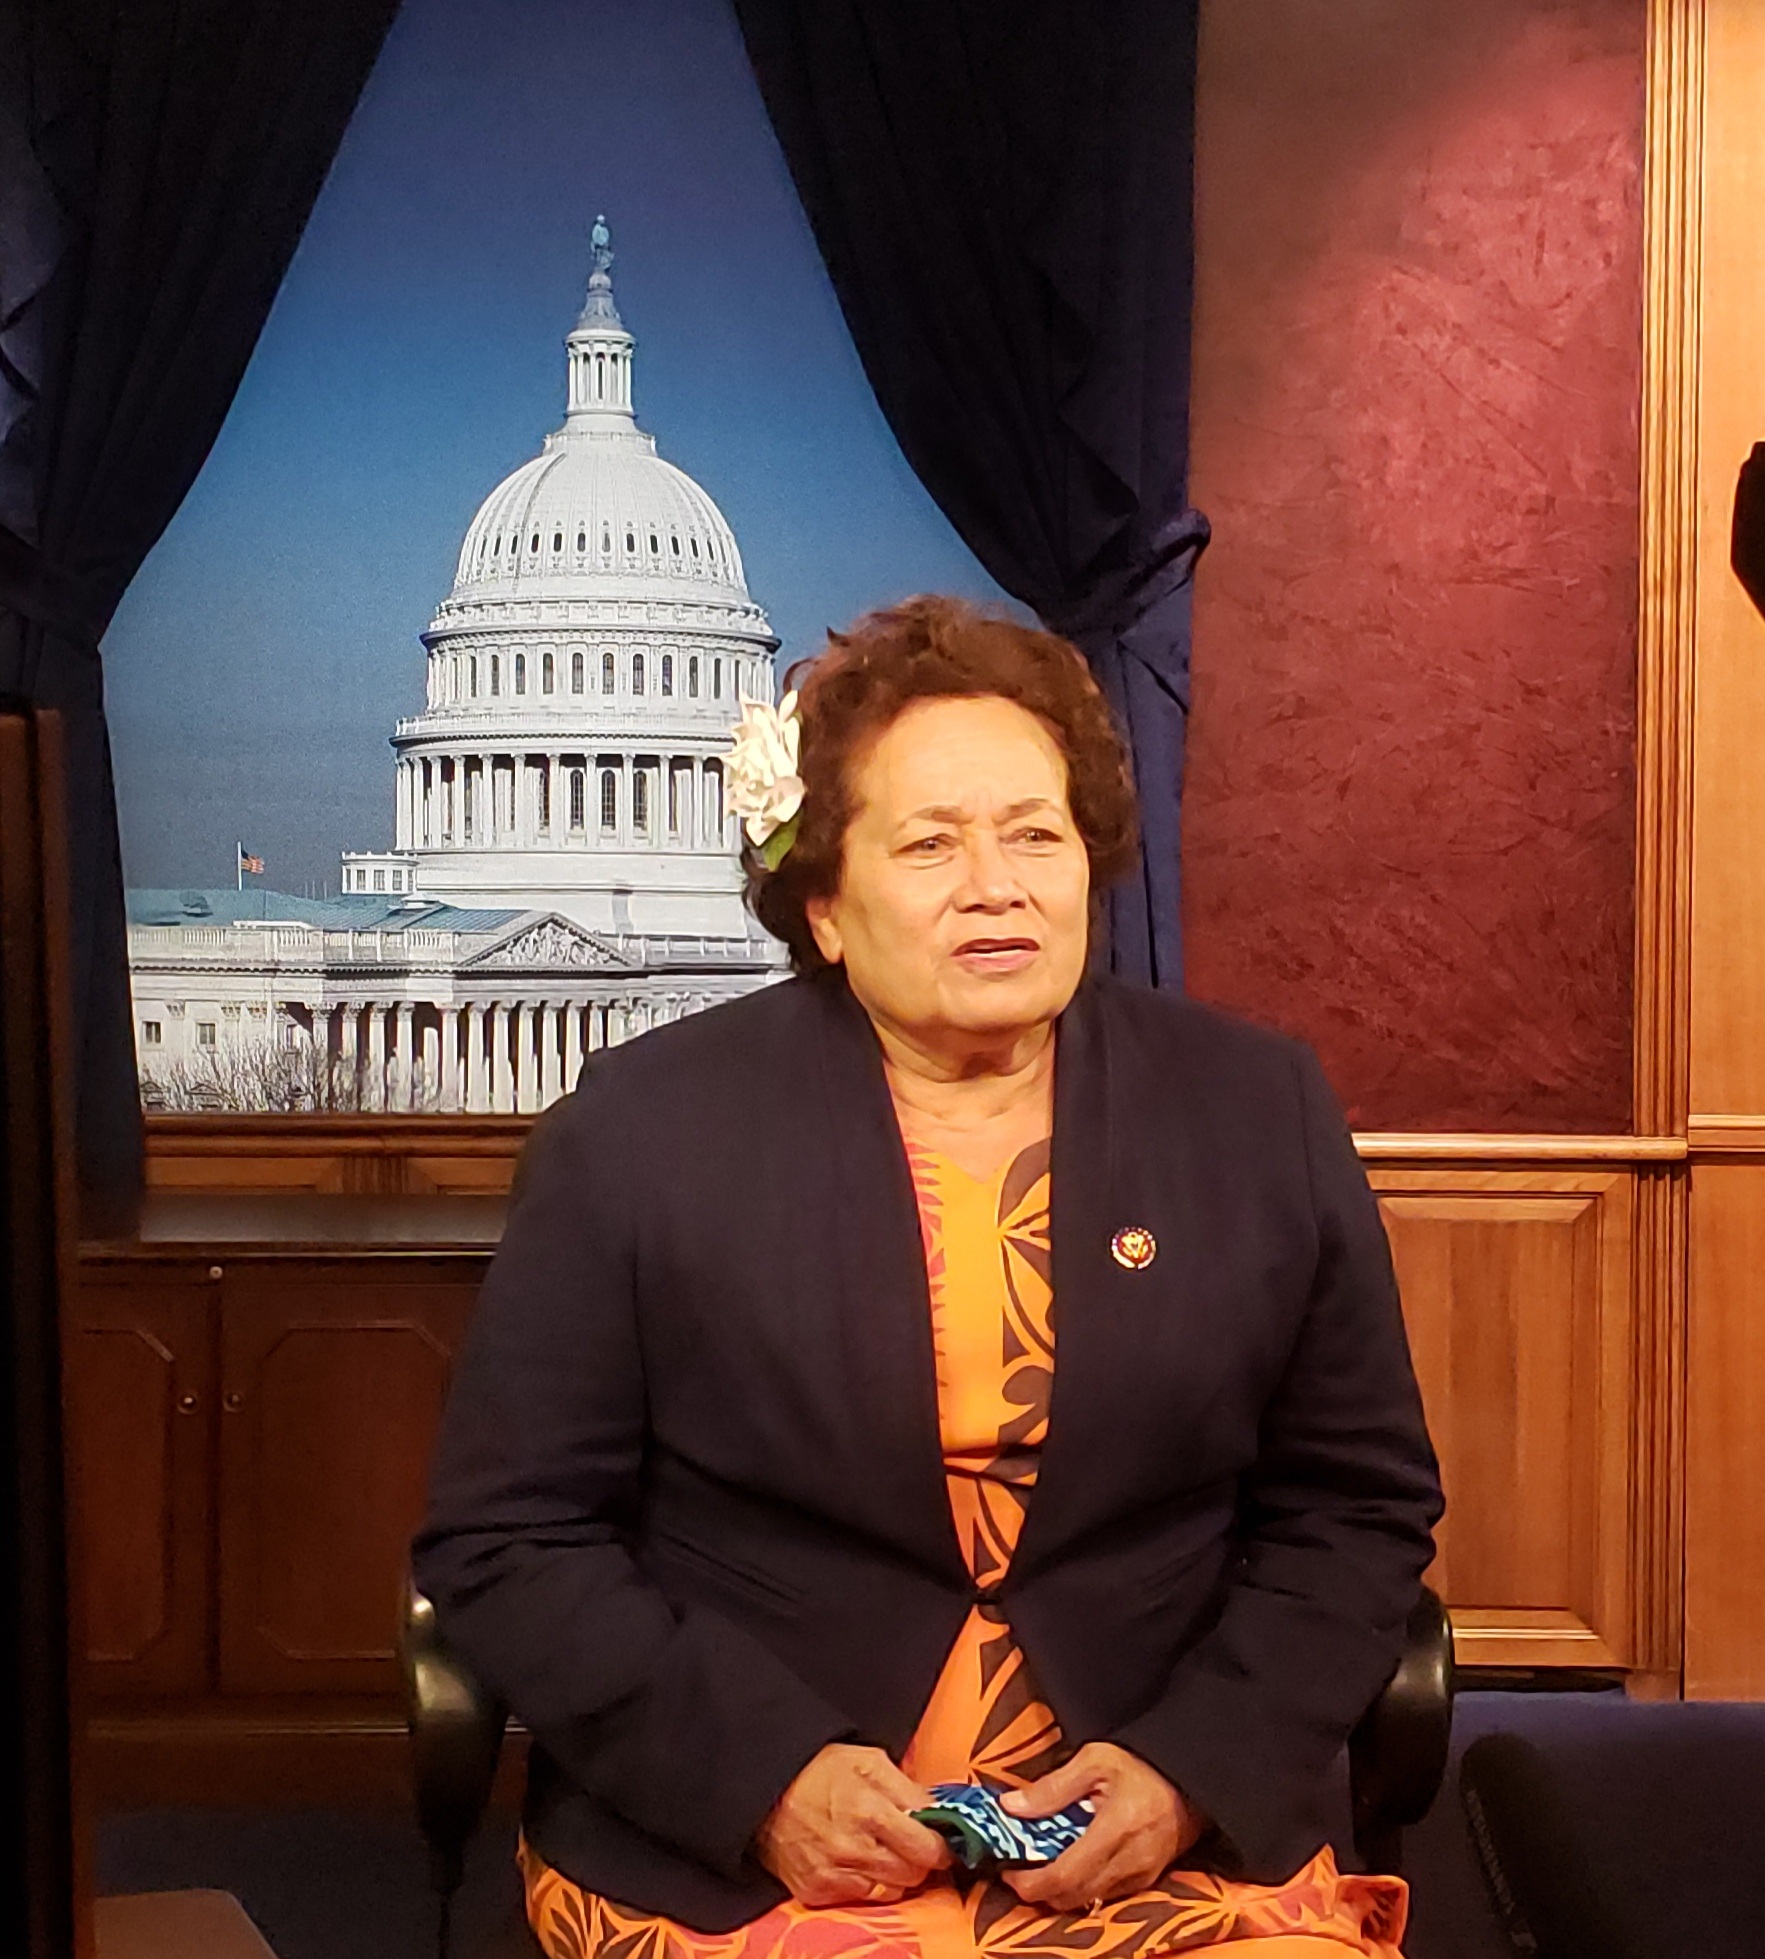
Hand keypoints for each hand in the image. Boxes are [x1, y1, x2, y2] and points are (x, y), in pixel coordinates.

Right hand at [756, 1743, 952, 1906]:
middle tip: (909, 1843)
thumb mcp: (870, 1761)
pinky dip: (867, 1883)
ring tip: (880, 1849)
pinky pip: (862, 1898)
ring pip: (892, 1890)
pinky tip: (856, 1860)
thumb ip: (909, 1788)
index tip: (939, 1840)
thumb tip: (938, 1812)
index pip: (927, 1848)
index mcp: (872, 1810)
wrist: (768, 1790)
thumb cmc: (821, 1771)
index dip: (940, 1845)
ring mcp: (835, 1874)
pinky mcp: (818, 1891)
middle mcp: (854, 1848)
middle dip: (918, 1859)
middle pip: (913, 1874)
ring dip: (894, 1873)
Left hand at [998, 1742, 1205, 1910]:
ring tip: (1041, 1868)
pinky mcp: (1147, 1880)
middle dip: (1040, 1892)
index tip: (1008, 1873)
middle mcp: (1129, 1862)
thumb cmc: (1142, 1765)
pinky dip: (1083, 1889)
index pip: (1064, 1876)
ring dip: (1060, 1893)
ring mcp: (1141, 1875)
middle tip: (1018, 1873)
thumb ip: (1052, 1787)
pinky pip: (1107, 1896)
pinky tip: (1072, 1867)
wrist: (1190, 1779)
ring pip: (1089, 1900)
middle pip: (1073, 1897)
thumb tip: (1011, 1806)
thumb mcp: (1095, 1760)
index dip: (1031, 1883)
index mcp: (1114, 1830)